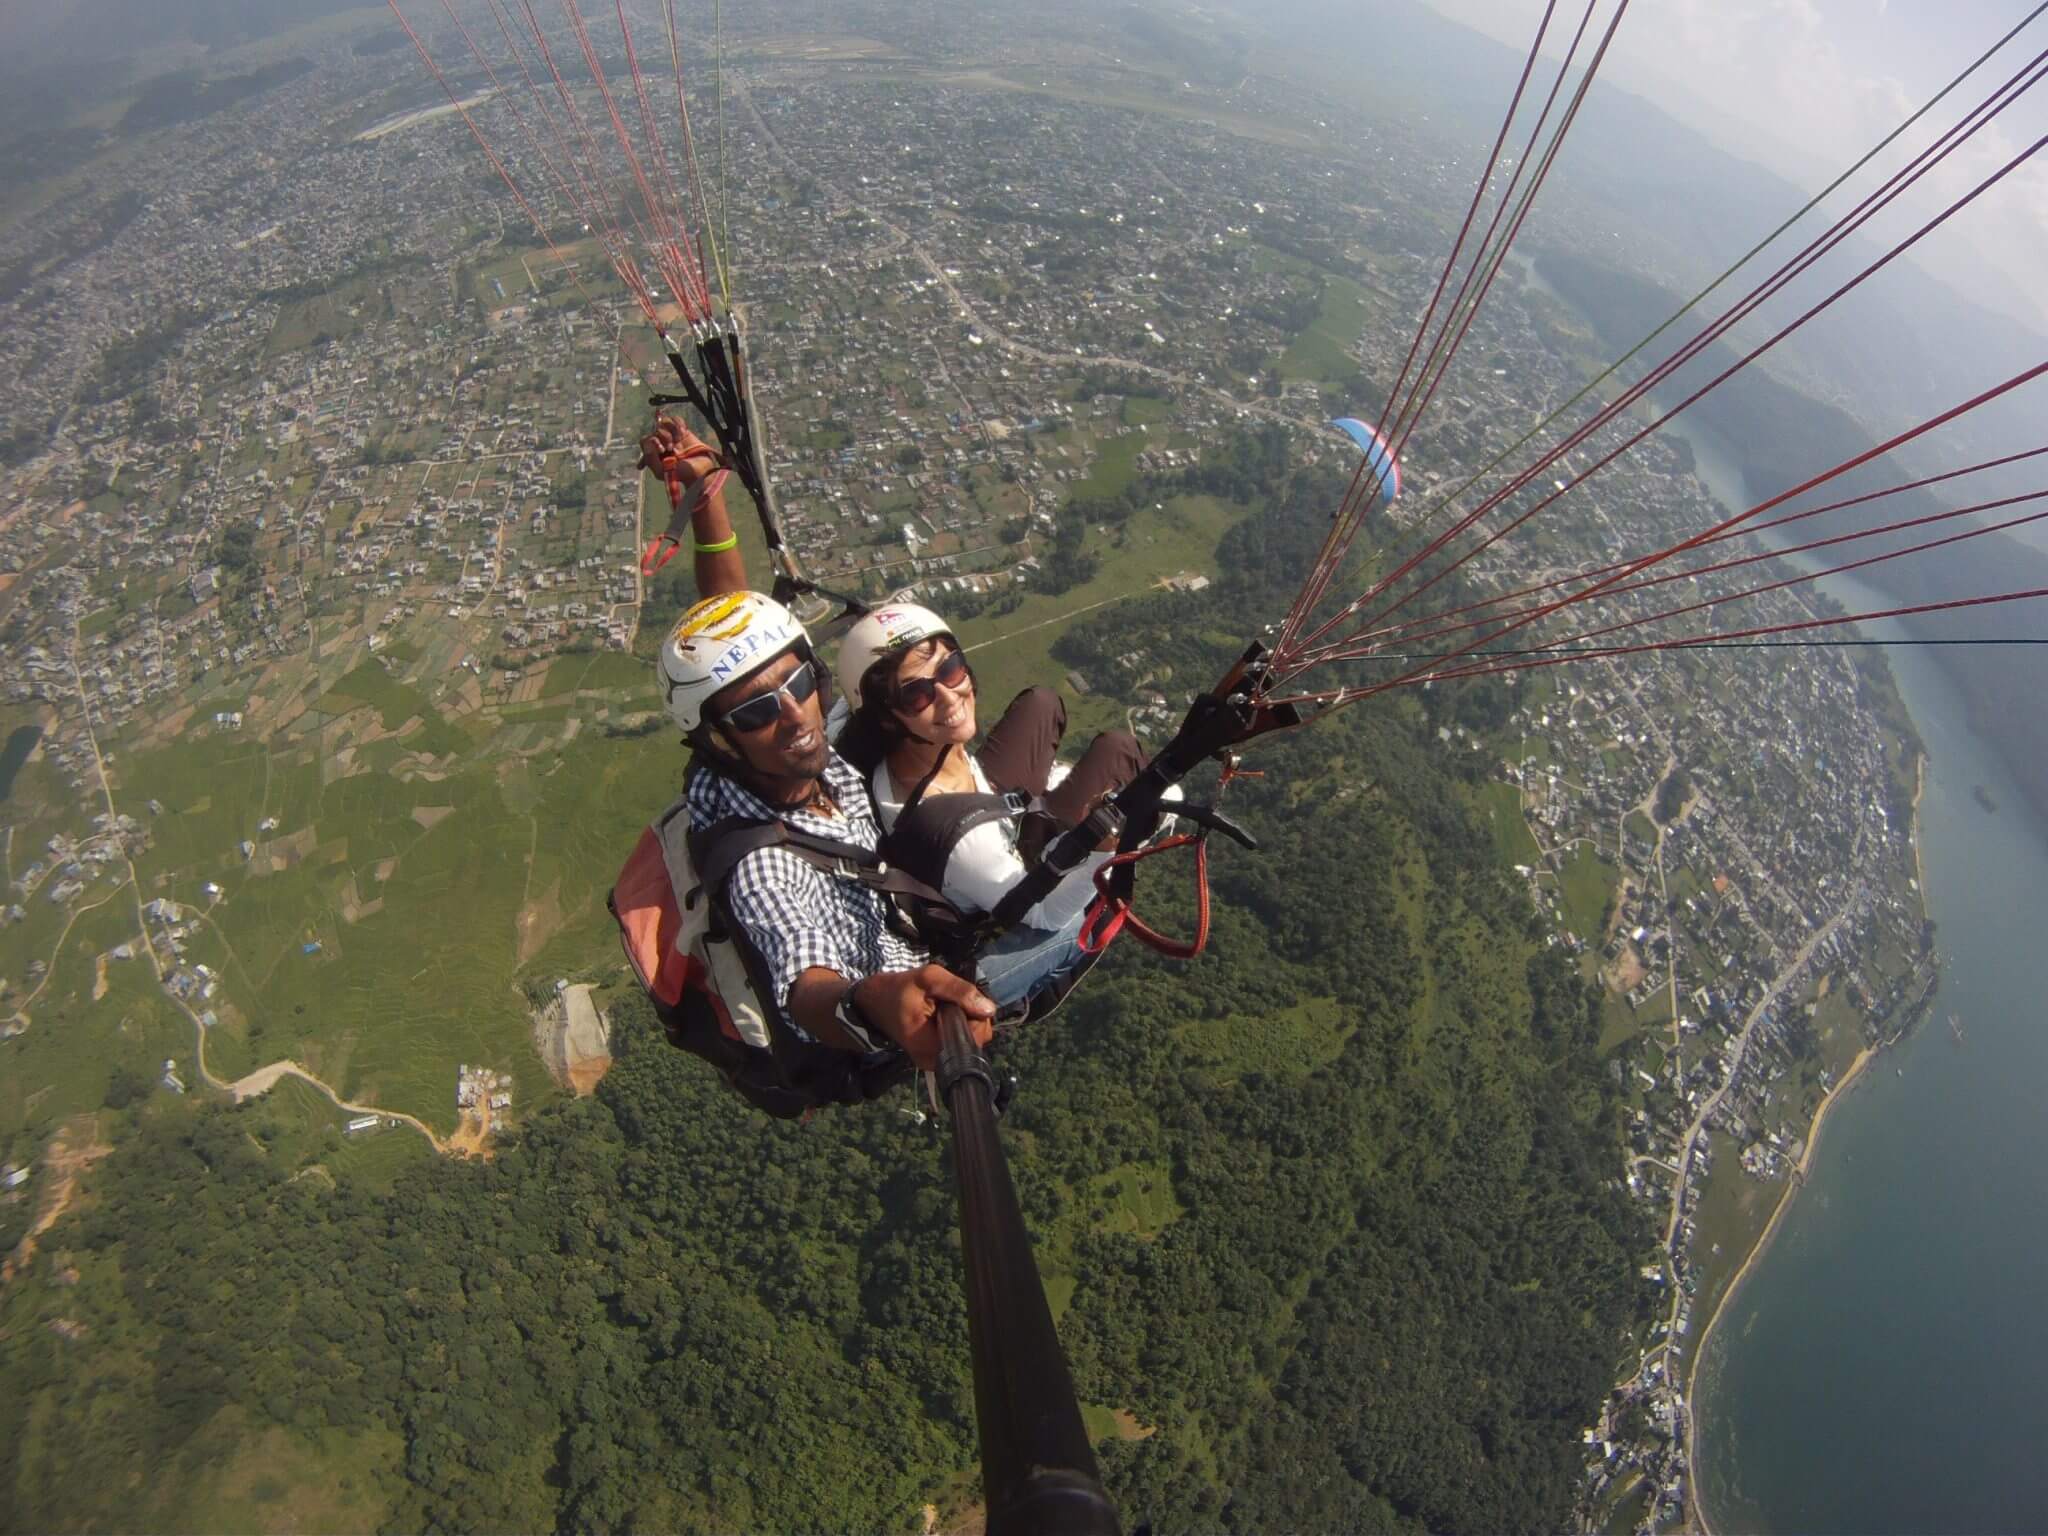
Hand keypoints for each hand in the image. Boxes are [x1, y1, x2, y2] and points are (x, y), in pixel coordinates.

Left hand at [639, 417, 719, 485]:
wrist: (701, 470)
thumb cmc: (681, 474)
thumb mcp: (661, 472)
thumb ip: (650, 459)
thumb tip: (647, 443)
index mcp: (653, 454)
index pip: (645, 440)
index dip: (652, 442)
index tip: (662, 450)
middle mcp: (661, 443)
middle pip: (655, 430)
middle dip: (663, 437)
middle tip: (671, 448)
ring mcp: (672, 436)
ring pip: (664, 422)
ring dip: (671, 430)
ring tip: (679, 439)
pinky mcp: (682, 431)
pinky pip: (676, 419)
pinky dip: (678, 423)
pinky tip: (683, 433)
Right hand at [854, 965, 993, 1069]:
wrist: (873, 1002)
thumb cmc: (897, 989)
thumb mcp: (929, 979)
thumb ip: (959, 991)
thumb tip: (989, 1009)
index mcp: (933, 1047)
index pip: (976, 1036)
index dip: (974, 1013)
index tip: (957, 998)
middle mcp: (935, 1061)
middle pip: (976, 1039)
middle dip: (970, 1015)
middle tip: (948, 1000)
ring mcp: (935, 1061)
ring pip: (970, 1039)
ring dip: (964, 1018)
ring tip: (943, 1005)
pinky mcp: (935, 1055)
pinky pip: (959, 1040)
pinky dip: (957, 1024)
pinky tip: (942, 1014)